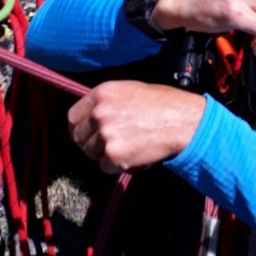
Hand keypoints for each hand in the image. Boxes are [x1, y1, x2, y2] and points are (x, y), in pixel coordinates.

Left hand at [68, 80, 205, 173]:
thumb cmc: (162, 103)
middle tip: (108, 143)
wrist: (182, 121)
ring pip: (91, 153)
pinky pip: (105, 167)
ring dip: (104, 155)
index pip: (72, 117)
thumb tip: (92, 115)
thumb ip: (107, 101)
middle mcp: (99, 114)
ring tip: (126, 147)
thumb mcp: (129, 89)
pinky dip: (116, 166)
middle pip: (78, 137)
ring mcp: (105, 136)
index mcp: (101, 93)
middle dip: (91, 142)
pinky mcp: (114, 156)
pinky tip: (132, 155)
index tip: (88, 132)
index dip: (80, 127)